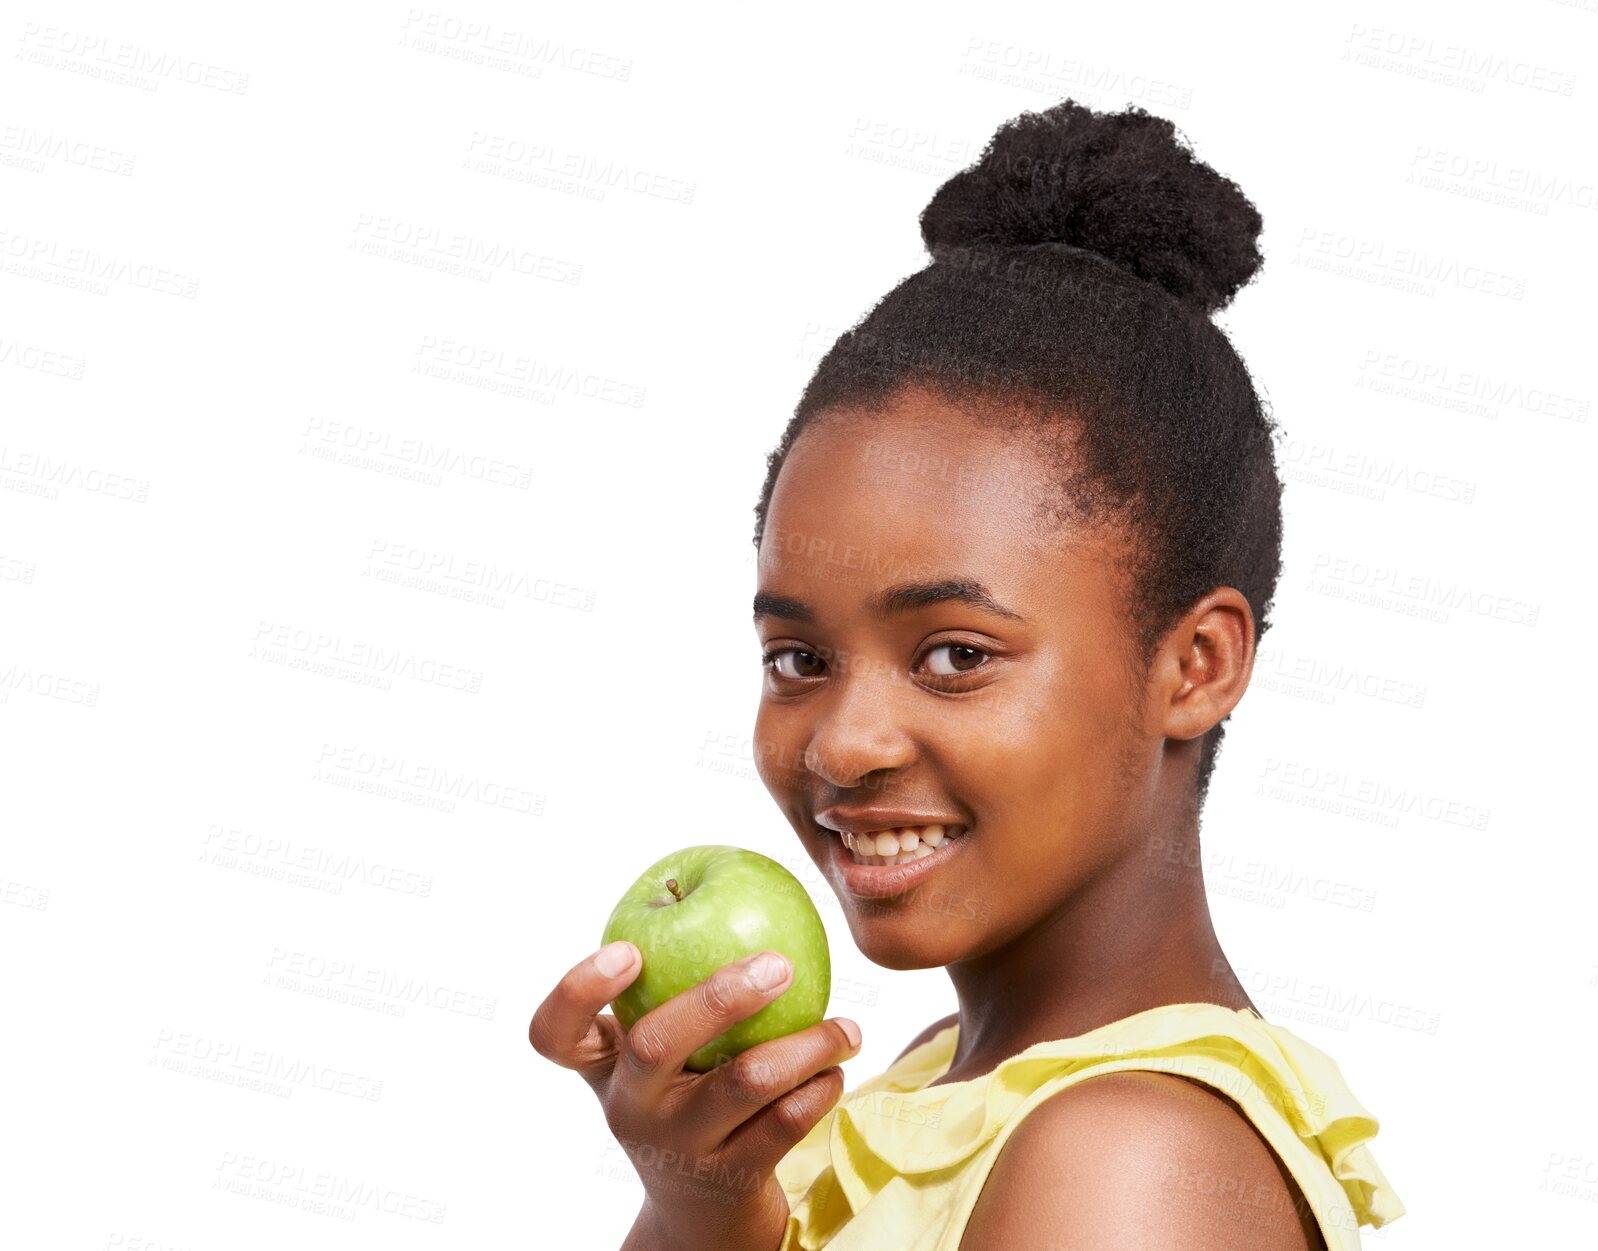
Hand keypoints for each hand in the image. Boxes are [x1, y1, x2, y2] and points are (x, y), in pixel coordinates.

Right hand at [530, 941, 861, 1250]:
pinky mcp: (730, 1178)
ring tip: (848, 1026)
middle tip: (780, 963)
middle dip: (721, 995)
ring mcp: (678, 1146)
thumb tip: (742, 890)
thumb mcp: (660, 1060)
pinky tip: (837, 1068)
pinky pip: (786, 1122)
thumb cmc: (684, 1100)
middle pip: (656, 1044)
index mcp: (604, 1067)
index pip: (555, 1033)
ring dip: (808, 1043)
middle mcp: (630, 1107)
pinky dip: (822, 1086)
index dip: (579, 989)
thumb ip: (673, 991)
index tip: (627, 950)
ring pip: (745, 1082)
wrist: (700, 1218)